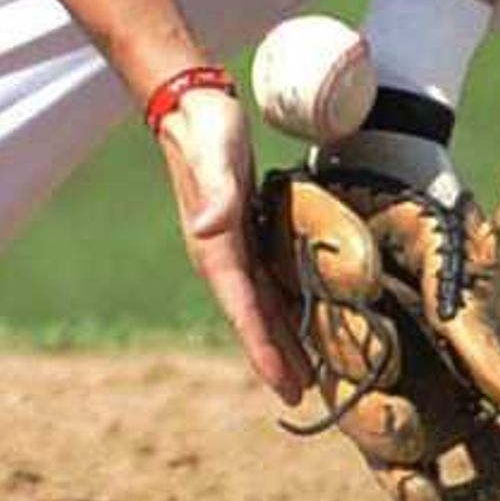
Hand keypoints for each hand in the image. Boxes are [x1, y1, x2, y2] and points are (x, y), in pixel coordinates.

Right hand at [153, 85, 309, 400]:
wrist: (191, 102)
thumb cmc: (206, 128)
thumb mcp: (215, 157)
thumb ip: (217, 194)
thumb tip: (209, 228)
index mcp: (213, 247)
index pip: (243, 309)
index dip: (263, 349)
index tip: (285, 385)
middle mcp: (219, 254)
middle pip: (252, 317)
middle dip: (275, 357)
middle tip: (304, 397)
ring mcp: (230, 245)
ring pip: (260, 303)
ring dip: (282, 338)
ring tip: (308, 373)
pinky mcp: (243, 230)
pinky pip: (265, 280)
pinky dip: (284, 304)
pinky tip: (303, 315)